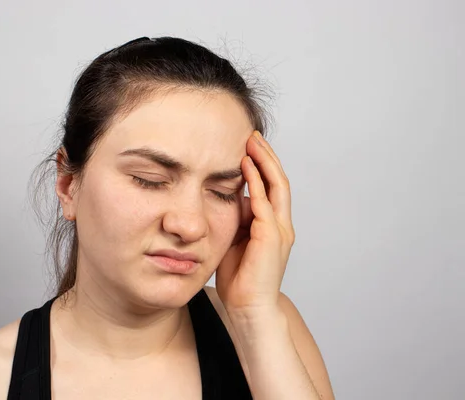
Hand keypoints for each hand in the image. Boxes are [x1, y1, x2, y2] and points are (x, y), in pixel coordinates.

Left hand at [215, 131, 294, 314]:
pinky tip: (246, 166)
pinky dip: (257, 182)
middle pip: (279, 181)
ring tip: (251, 142)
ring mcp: (278, 230)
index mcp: (273, 226)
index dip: (262, 165)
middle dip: (266, 156)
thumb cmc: (240, 279)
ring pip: (277, 186)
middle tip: (252, 135)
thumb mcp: (235, 241)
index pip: (272, 188)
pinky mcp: (271, 237)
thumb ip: (236, 220)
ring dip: (264, 162)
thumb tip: (230, 198)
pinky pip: (264, 203)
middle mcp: (280, 225)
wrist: (248, 308)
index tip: (247, 146)